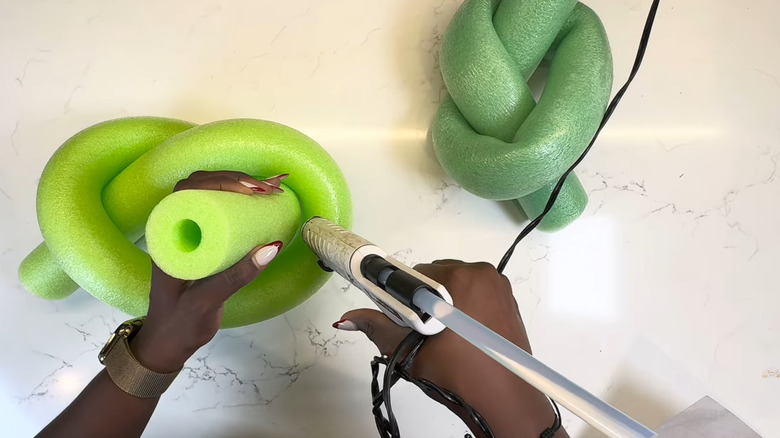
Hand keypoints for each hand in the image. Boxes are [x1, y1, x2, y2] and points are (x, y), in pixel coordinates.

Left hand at [131, 171, 287, 372]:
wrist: (167, 343)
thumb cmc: (178, 323)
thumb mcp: (206, 301)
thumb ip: (236, 277)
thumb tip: (271, 247)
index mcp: (165, 235)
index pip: (188, 190)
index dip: (220, 181)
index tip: (250, 190)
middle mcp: (174, 228)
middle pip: (203, 186)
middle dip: (237, 180)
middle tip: (267, 189)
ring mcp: (190, 235)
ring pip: (213, 197)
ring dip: (241, 188)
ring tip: (270, 191)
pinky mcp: (205, 243)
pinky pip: (221, 213)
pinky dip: (242, 203)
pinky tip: (263, 202)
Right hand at [338, 260, 565, 437]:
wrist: (503, 400)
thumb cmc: (460, 376)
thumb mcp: (410, 351)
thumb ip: (377, 328)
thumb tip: (347, 320)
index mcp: (460, 278)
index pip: (416, 274)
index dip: (404, 296)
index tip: (405, 317)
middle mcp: (483, 274)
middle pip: (437, 275)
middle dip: (426, 298)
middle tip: (424, 330)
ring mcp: (499, 286)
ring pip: (457, 283)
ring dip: (446, 301)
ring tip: (444, 334)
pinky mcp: (509, 300)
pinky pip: (477, 292)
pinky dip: (466, 306)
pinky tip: (461, 333)